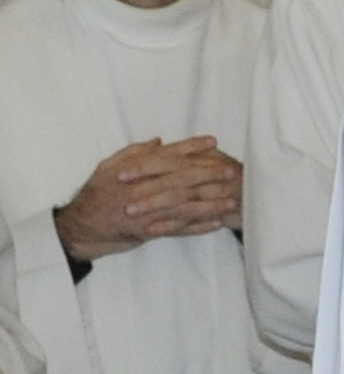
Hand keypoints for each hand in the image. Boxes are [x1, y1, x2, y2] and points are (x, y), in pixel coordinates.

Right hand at [55, 137, 243, 261]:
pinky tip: (217, 223)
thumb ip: (133, 153)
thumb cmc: (95, 194)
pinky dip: (198, 227)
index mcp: (131, 171)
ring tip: (233, 200)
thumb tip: (158, 141)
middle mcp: (140, 190)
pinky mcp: (147, 231)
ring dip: (211, 204)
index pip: (166, 156)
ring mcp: (145, 212)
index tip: (213, 141)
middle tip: (231, 170)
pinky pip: (177, 229)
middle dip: (208, 174)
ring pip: (182, 206)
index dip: (190, 147)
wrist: (81, 227)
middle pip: (179, 179)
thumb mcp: (107, 167)